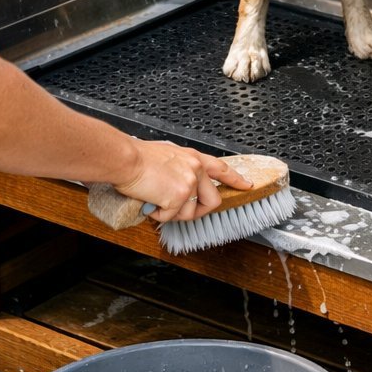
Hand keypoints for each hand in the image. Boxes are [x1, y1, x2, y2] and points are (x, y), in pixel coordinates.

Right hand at [113, 142, 252, 223]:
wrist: (125, 159)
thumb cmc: (136, 157)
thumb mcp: (166, 154)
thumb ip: (178, 167)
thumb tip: (174, 184)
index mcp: (193, 158)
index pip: (222, 169)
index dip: (235, 180)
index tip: (246, 186)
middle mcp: (196, 169)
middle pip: (212, 201)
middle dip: (197, 211)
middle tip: (177, 209)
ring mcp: (190, 183)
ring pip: (189, 213)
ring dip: (170, 213)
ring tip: (155, 198)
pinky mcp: (179, 196)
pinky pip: (170, 216)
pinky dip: (157, 214)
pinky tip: (149, 201)